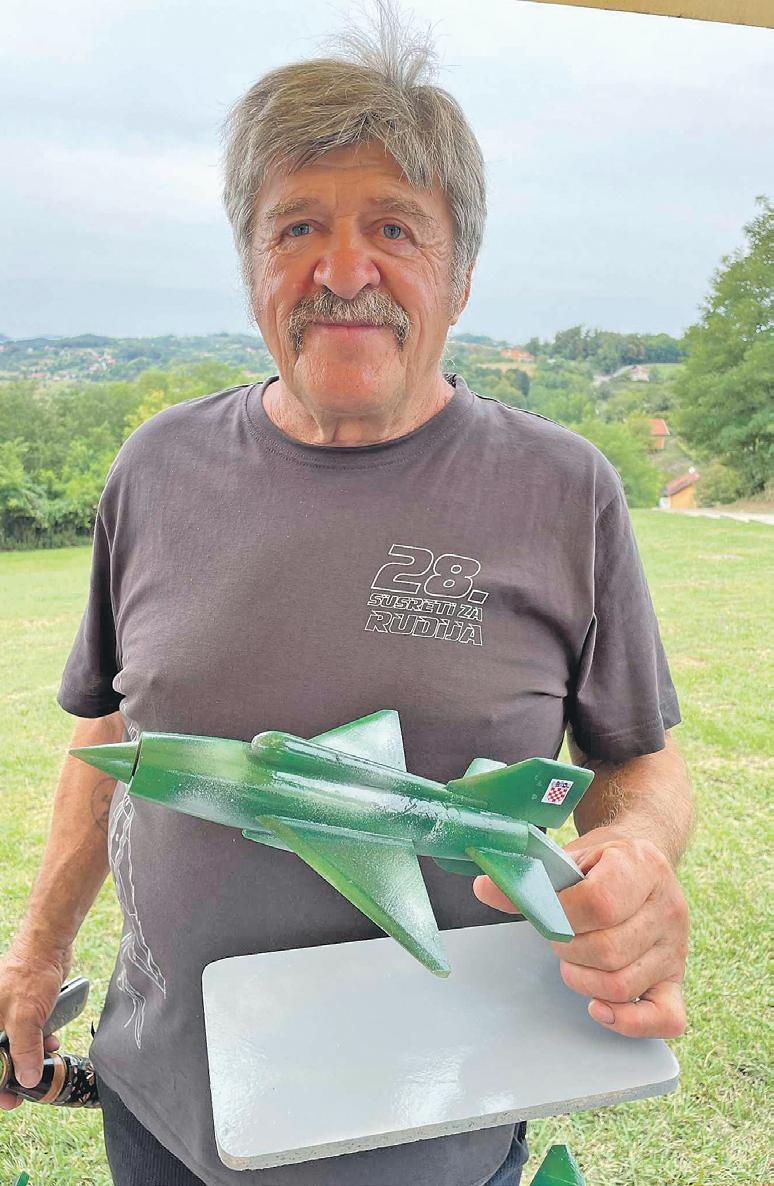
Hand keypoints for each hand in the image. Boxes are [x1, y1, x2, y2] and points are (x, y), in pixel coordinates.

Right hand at [0, 934, 71, 1108]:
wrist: (48, 946)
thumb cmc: (29, 974)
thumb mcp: (25, 1018)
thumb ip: (24, 1051)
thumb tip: (26, 1079)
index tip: (9, 1100)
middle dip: (15, 1073)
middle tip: (31, 1087)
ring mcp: (6, 1016)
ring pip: (14, 1048)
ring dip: (31, 1057)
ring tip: (47, 1059)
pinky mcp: (23, 1011)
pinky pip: (27, 1035)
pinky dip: (39, 1042)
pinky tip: (52, 1042)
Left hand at [473, 827, 688, 1037]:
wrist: (640, 862)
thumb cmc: (601, 863)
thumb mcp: (567, 858)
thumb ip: (529, 878)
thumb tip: (485, 888)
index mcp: (643, 865)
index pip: (599, 903)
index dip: (560, 914)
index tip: (547, 909)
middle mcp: (669, 907)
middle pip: (608, 949)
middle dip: (567, 948)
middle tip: (559, 935)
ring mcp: (676, 947)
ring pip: (622, 984)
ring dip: (582, 979)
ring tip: (573, 958)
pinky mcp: (677, 979)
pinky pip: (666, 1019)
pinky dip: (628, 1022)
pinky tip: (598, 1007)